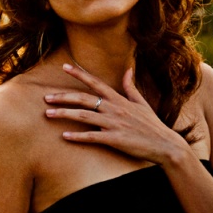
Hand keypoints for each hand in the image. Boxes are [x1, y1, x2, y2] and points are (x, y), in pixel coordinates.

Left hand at [44, 64, 188, 165]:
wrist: (166, 146)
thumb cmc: (152, 125)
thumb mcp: (142, 103)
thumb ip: (131, 87)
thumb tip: (128, 70)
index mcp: (119, 99)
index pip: (96, 83)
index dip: (79, 74)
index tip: (64, 67)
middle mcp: (114, 109)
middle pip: (84, 99)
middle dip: (63, 97)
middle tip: (45, 97)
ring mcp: (114, 124)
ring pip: (83, 116)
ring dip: (64, 114)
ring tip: (48, 114)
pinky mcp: (115, 139)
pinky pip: (92, 137)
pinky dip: (78, 136)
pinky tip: (64, 136)